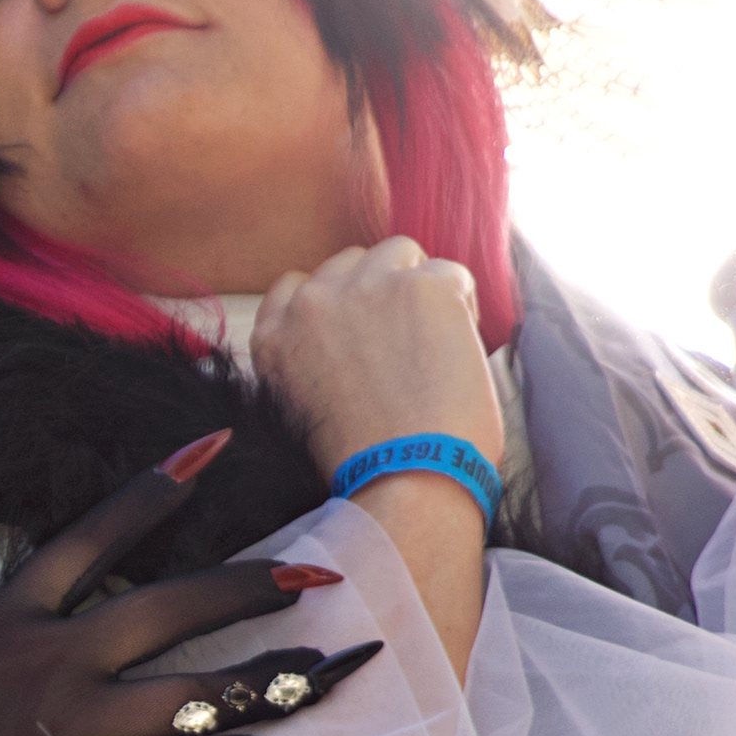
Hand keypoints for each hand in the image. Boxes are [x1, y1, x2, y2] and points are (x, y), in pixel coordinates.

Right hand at [0, 436, 367, 735]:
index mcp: (6, 620)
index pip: (93, 536)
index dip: (158, 488)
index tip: (217, 443)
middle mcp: (50, 663)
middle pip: (169, 608)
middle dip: (250, 587)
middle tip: (321, 571)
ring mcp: (65, 730)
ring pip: (186, 695)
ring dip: (265, 681)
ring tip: (330, 667)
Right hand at [244, 238, 502, 476]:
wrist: (405, 481)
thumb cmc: (364, 464)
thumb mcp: (302, 408)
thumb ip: (310, 359)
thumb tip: (353, 336)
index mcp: (273, 339)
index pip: (295, 287)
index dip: (336, 303)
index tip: (361, 332)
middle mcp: (310, 304)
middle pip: (350, 263)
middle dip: (378, 291)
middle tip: (404, 342)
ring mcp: (366, 288)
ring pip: (399, 254)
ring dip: (418, 288)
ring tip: (434, 342)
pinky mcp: (421, 287)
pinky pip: (451, 273)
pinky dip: (461, 306)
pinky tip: (459, 350)